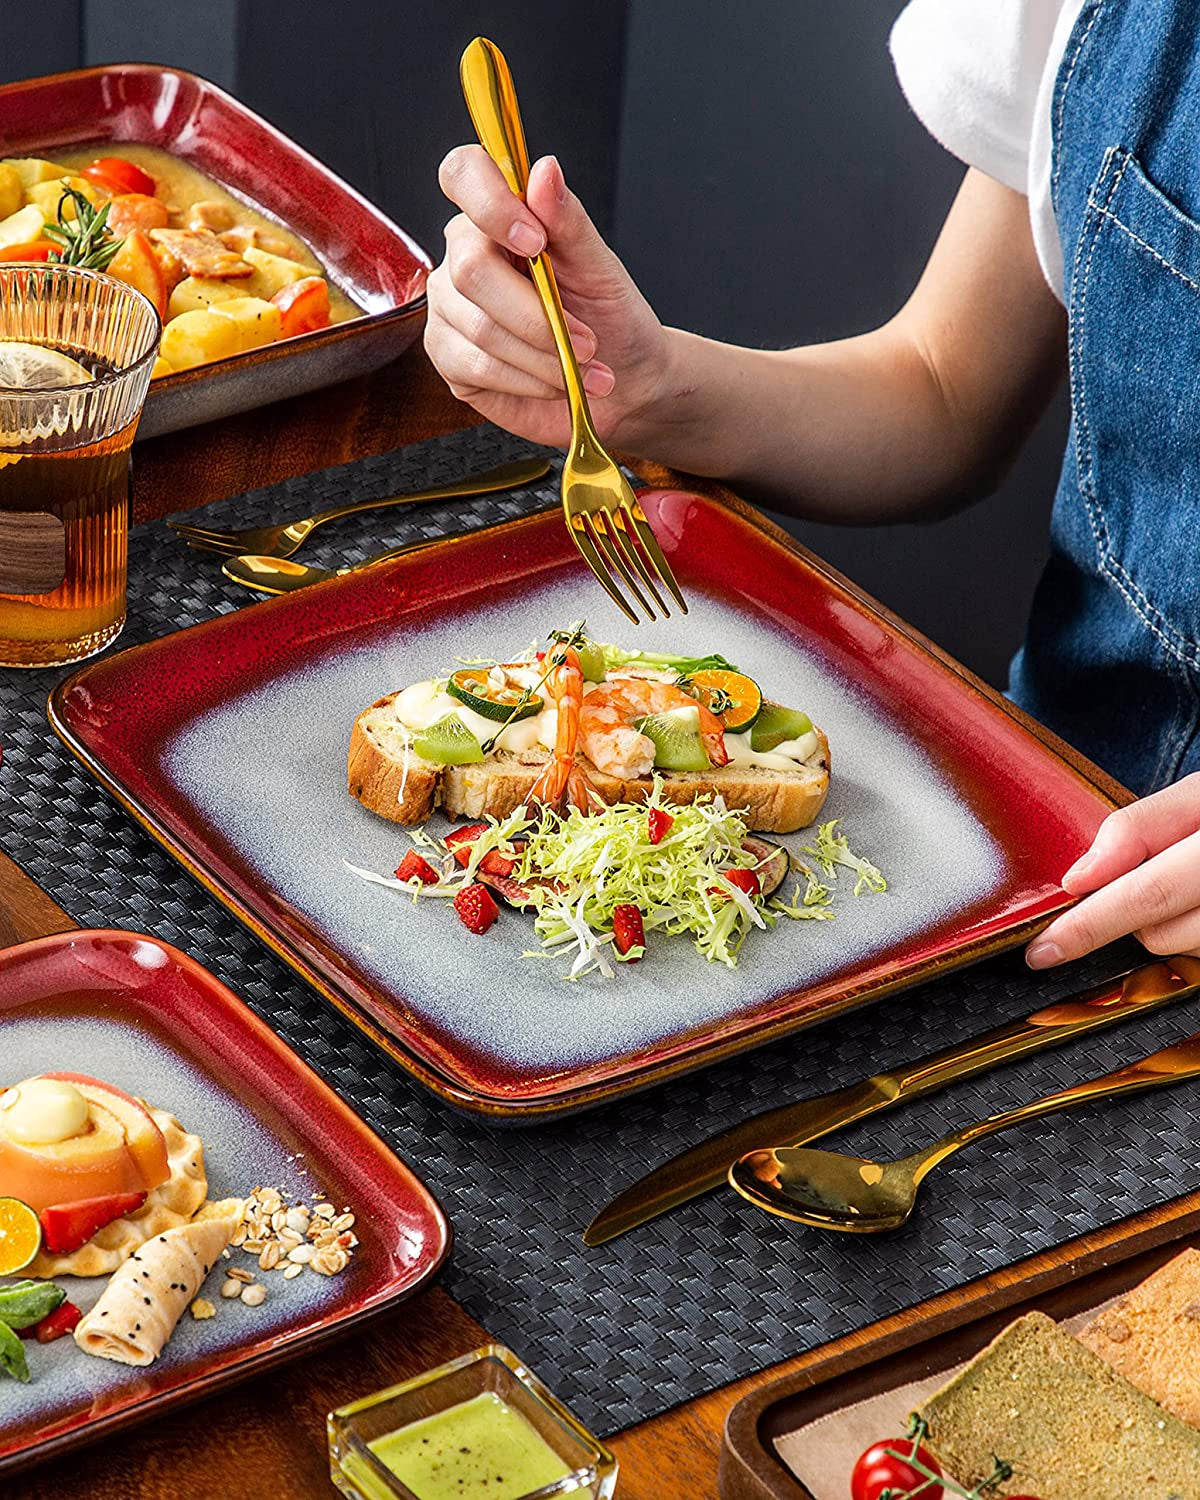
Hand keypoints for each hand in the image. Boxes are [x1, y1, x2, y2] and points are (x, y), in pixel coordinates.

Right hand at [424, 146, 671, 447]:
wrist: (621, 380)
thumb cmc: (608, 316)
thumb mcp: (599, 267)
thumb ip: (568, 221)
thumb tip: (544, 169)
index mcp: (495, 216)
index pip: (462, 175)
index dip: (491, 204)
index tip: (536, 242)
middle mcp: (461, 257)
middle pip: (472, 270)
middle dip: (538, 314)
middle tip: (587, 341)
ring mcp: (449, 309)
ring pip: (481, 328)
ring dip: (544, 357)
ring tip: (583, 367)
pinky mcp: (449, 360)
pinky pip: (478, 367)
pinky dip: (529, 380)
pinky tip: (556, 384)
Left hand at [1026, 773, 1199, 967]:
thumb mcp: (1199, 795)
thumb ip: (1138, 828)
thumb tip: (1081, 877)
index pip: (1146, 891)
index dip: (1088, 924)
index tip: (1043, 948)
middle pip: (1158, 930)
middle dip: (1119, 920)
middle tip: (1098, 914)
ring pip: (1180, 947)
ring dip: (1166, 925)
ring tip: (1187, 882)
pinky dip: (1192, 932)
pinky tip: (1196, 903)